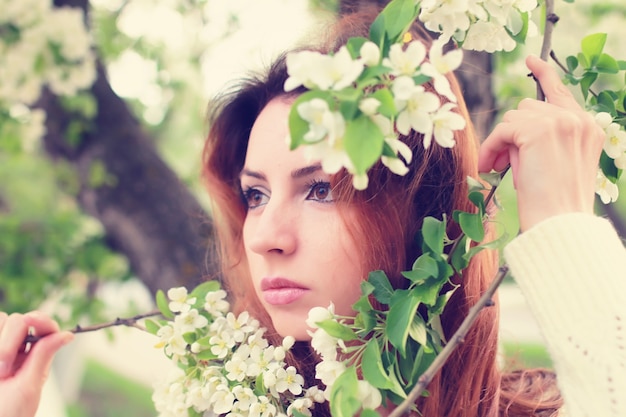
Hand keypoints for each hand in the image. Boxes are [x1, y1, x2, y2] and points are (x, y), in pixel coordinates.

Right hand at [0, 311, 72, 416]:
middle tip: (4, 370)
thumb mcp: (27, 387)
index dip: (41, 320)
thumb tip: (68, 335)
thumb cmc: (8, 412)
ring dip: (0, 344)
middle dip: (10, 342)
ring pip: (3, 320)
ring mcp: (1, 346)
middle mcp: (18, 348)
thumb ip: (42, 356)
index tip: (30, 319)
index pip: (46, 328)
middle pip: (20, 321)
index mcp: (36, 356)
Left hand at [478, 54, 603, 230]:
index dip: (544, 74)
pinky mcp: (537, 130)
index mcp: (587, 127)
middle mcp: (577, 119)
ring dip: (499, 143)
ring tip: (499, 168)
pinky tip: (490, 167)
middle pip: (527, 109)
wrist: (560, 223)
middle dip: (510, 134)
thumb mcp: (556, 163)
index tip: (531, 59)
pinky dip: (491, 148)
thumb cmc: (555, 202)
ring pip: (512, 119)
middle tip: (500, 162)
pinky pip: (502, 131)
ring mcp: (559, 122)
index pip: (561, 92)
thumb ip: (543, 139)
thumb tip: (513, 131)